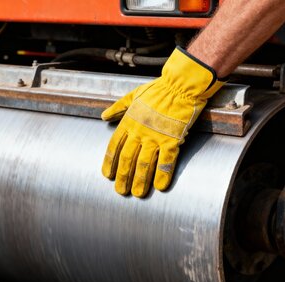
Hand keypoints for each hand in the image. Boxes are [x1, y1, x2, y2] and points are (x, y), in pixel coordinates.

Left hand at [101, 47, 222, 197]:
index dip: (110, 162)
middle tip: (121, 191)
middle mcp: (139, 132)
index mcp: (129, 122)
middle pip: (127, 159)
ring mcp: (155, 137)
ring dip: (140, 180)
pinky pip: (165, 161)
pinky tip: (160, 186)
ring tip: (138, 193)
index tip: (107, 175)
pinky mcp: (172, 140)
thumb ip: (118, 108)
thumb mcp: (132, 95)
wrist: (180, 86)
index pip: (114, 146)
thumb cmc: (158, 90)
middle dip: (123, 177)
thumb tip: (104, 116)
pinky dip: (162, 174)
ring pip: (144, 163)